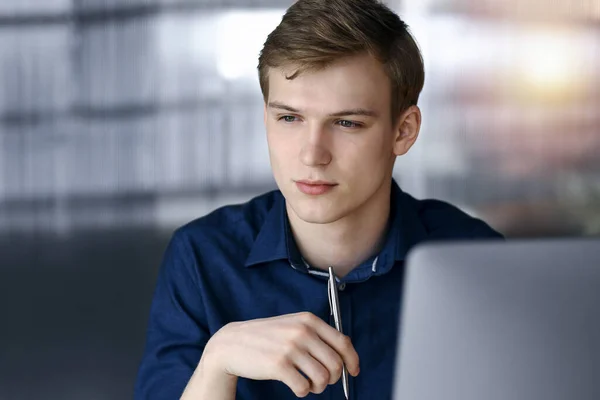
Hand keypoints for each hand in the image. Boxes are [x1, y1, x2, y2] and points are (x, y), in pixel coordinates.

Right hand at [202, 311, 359, 396]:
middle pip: (335, 363)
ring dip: (318, 387)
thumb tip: (343, 356)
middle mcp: (302, 331)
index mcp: (308, 320)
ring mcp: (290, 348)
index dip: (352, 360)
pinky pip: (304, 388)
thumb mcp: (292, 325)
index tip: (353, 371)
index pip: (343, 342)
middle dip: (333, 378)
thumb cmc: (266, 337)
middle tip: (321, 381)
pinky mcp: (279, 365)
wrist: (232, 343)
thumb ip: (316, 335)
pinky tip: (295, 386)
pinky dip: (303, 392)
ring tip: (308, 384)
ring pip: (323, 378)